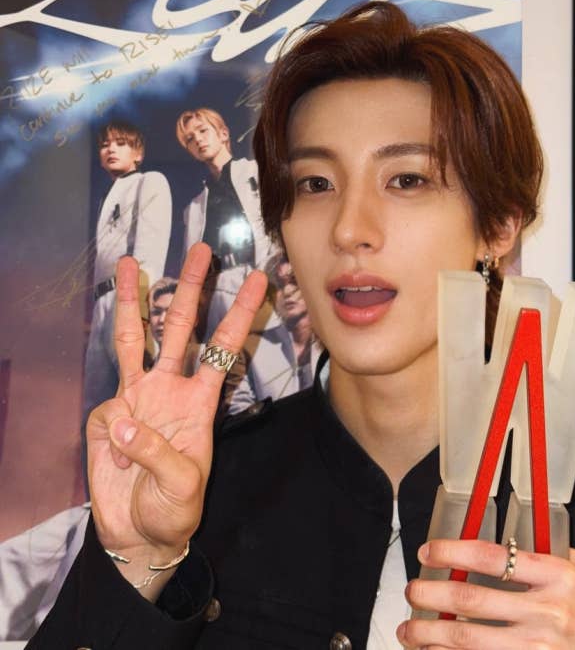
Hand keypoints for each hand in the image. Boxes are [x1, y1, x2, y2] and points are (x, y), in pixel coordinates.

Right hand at [86, 243, 267, 596]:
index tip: (259, 278)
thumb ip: (154, 453)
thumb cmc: (173, 510)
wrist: (139, 534)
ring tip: (129, 264)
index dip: (239, 313)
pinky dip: (111, 434)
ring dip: (132, 303)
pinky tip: (119, 464)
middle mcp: (169, 389)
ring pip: (133, 340)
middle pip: (179, 327)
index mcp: (200, 401)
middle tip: (202, 249)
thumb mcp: (182, 487)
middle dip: (190, 288)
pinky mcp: (107, 417)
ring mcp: (136, 398)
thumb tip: (121, 418)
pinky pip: (106, 413)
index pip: (224, 348)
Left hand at [397, 539, 574, 648]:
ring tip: (410, 631)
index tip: (428, 552)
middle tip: (412, 592)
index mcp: (558, 577)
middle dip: (431, 595)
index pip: (493, 557)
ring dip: (430, 635)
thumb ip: (558, 555)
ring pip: (467, 639)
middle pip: (471, 601)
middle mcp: (547, 612)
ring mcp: (538, 648)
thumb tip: (522, 535)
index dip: (452, 552)